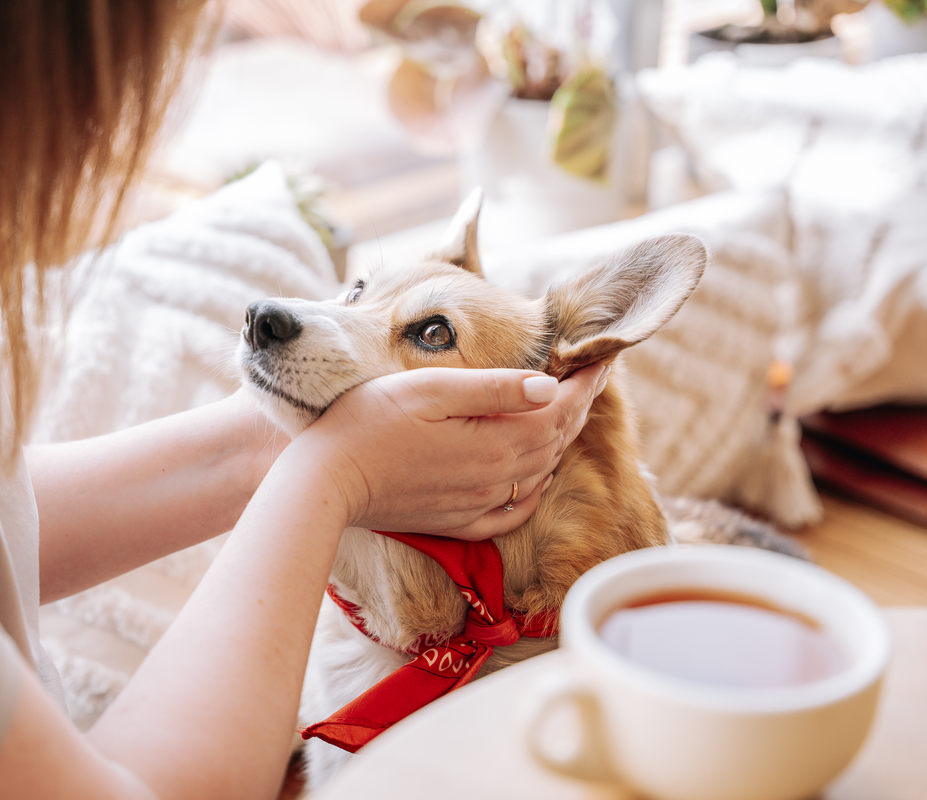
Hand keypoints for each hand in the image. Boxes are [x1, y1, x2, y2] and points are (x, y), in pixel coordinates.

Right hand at [292, 362, 608, 540]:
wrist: (325, 483)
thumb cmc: (368, 422)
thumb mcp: (430, 389)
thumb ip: (493, 389)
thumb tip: (550, 387)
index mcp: (494, 442)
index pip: (559, 410)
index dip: (585, 383)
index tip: (602, 357)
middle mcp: (495, 479)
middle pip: (554, 440)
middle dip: (578, 406)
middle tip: (592, 376)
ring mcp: (477, 505)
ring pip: (539, 472)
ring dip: (559, 441)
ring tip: (569, 412)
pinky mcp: (457, 521)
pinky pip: (513, 511)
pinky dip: (535, 488)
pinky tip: (537, 476)